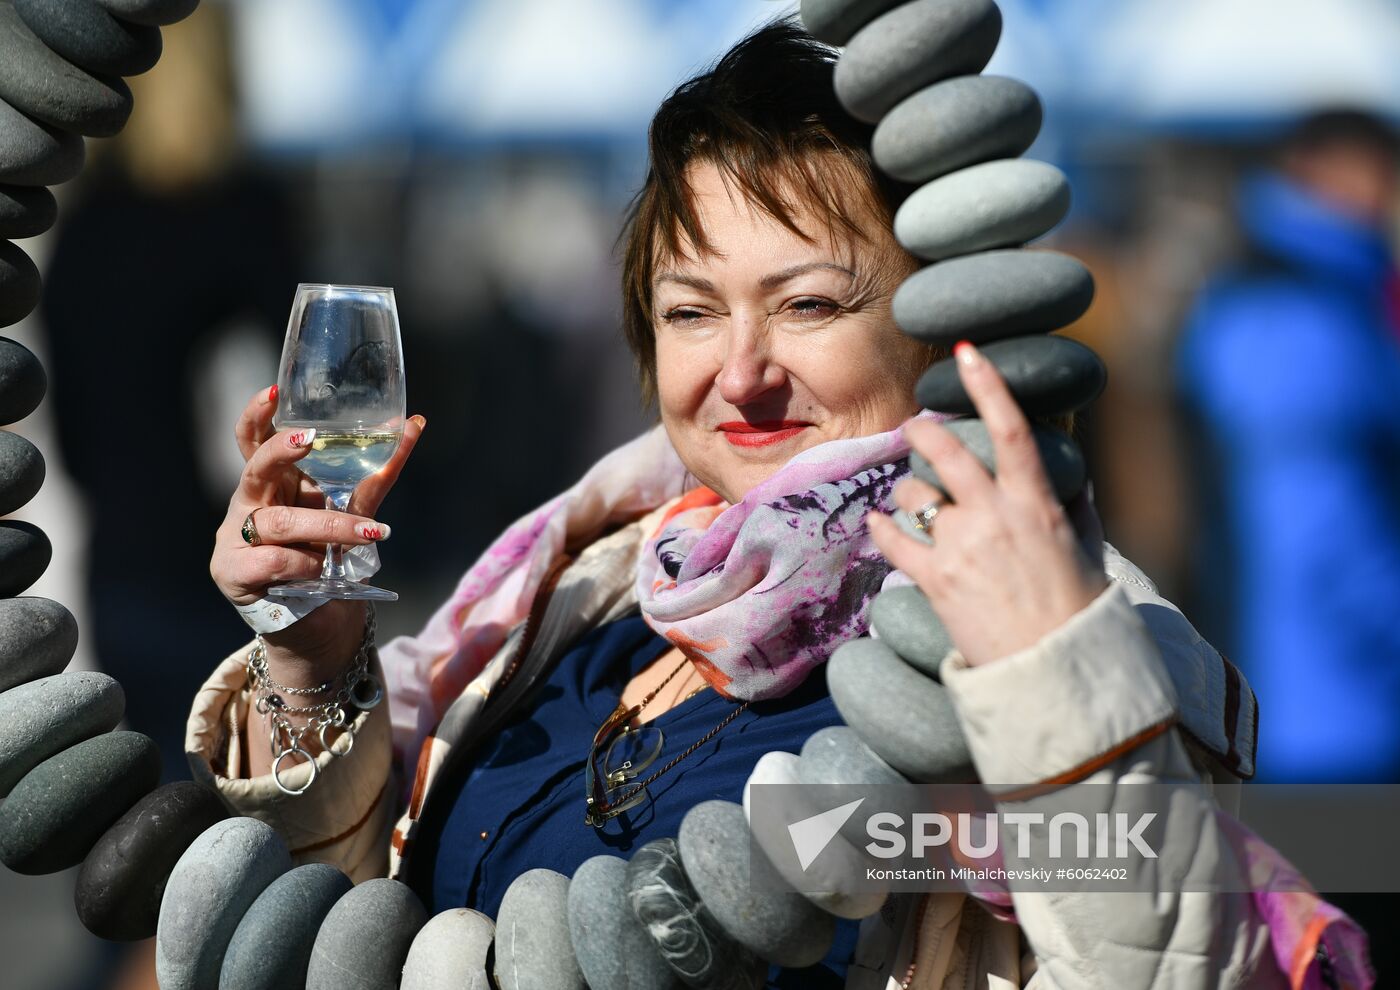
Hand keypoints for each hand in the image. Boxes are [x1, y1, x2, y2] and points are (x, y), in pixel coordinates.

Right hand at [210, 386, 425, 672]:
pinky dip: (304, 565)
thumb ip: (374, 477)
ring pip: (280, 521)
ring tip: (370, 535)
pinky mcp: (232, 572)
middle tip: (309, 439)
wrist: (319, 624)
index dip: (257, 416)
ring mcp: (235, 537)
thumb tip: (414, 425)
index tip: (274, 392)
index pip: (253, 440)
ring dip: (329, 526)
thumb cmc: (329, 560)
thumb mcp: (351, 513)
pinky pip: (271, 559)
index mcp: (273, 483)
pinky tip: (321, 572)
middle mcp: (249, 503)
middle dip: (281, 452)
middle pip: (257, 469)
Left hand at [868, 342, 1107, 666]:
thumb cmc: (1078, 612)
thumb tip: (1073, 479)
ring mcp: (962, 548)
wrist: (1053, 672)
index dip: (989, 385)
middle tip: (914, 427)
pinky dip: (881, 529)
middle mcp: (996, 517)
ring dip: (908, 496)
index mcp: (1037, 504)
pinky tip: (876, 523)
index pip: (1012, 429)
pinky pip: (893, 541)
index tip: (967, 352)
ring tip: (912, 504)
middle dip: (922, 432)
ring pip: (914, 498)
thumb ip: (1075, 508)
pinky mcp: (935, 581)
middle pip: (945, 454)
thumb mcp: (1086, 550)